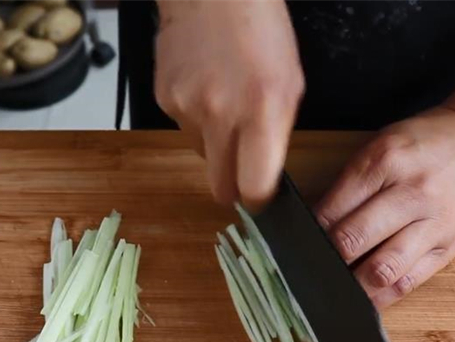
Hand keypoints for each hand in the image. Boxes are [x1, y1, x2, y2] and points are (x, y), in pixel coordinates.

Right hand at [155, 0, 303, 208]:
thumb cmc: (260, 29)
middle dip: (231, 185)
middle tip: (240, 168)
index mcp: (263, 110)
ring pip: (201, 154)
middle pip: (219, 187)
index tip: (259, 195)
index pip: (254, 187)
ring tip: (224, 102)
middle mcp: (221, 114)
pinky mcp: (164, 100)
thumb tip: (263, 170)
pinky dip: (196, 117)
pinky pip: (183, 128)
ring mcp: (186, 108)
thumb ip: (277, 134)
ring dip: (214, 142)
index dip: (258, 198)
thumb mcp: (291, 83)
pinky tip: (205, 87)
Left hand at [315, 108, 454, 308]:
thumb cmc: (417, 145)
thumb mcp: (376, 148)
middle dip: (325, 259)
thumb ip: (344, 186)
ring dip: (351, 285)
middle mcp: (411, 194)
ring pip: (382, 269)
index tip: (293, 247)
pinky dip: (379, 296)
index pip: (333, 209)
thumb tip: (310, 226)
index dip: (308, 234)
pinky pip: (408, 283)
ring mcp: (433, 224)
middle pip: (353, 240)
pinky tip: (360, 298)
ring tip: (331, 288)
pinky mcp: (447, 249)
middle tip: (306, 269)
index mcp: (384, 163)